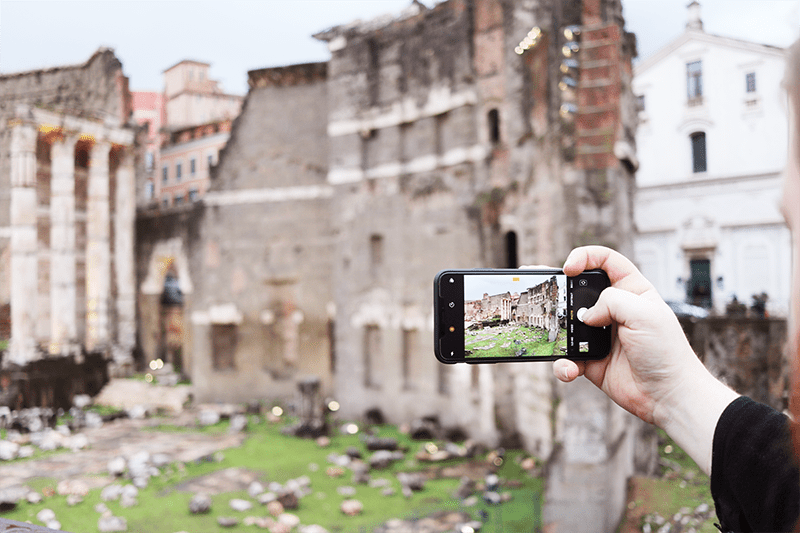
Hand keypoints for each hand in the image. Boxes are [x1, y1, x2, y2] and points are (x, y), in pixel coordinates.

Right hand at [553, 246, 737, 473]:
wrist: (668, 396)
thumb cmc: (666, 352)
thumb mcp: (644, 313)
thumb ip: (611, 301)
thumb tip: (585, 314)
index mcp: (631, 290)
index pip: (605, 260)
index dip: (585, 257)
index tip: (569, 268)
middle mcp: (614, 310)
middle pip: (578, 289)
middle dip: (557, 288)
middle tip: (540, 289)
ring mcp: (600, 335)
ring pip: (567, 324)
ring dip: (556, 330)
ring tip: (551, 334)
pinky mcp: (590, 359)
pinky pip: (566, 357)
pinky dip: (563, 363)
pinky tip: (570, 369)